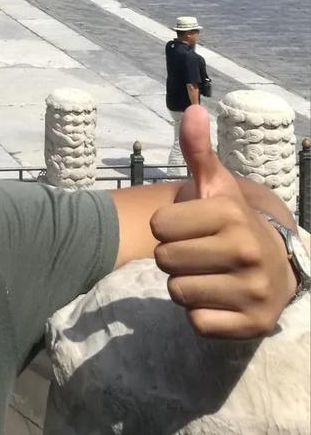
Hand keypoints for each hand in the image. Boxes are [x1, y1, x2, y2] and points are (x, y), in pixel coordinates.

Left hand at [151, 106, 295, 337]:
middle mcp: (246, 250)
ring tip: (210, 275)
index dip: (167, 228)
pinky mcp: (252, 325)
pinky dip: (201, 315)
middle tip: (201, 253)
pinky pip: (196, 323)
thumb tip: (192, 109)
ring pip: (177, 293)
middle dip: (175, 258)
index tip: (192, 228)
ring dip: (186, 286)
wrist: (277, 266)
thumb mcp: (216, 185)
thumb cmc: (232, 222)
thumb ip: (198, 151)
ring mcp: (252, 290)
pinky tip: (220, 300)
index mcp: (231, 213)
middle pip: (165, 261)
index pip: (158, 227)